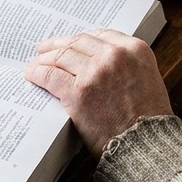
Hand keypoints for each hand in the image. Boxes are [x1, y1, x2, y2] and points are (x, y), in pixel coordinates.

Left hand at [24, 29, 172, 156]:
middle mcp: (114, 55)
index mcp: (134, 49)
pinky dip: (37, 73)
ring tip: (35, 63)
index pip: (100, 35)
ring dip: (44, 59)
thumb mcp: (147, 79)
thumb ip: (127, 65)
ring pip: (61, 56)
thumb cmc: (149, 120)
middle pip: (78, 42)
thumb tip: (99, 62)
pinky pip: (50, 75)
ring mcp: (94, 72)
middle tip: (45, 48)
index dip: (81, 39)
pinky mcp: (77, 92)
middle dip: (58, 45)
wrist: (146, 146)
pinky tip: (32, 75)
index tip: (71, 42)